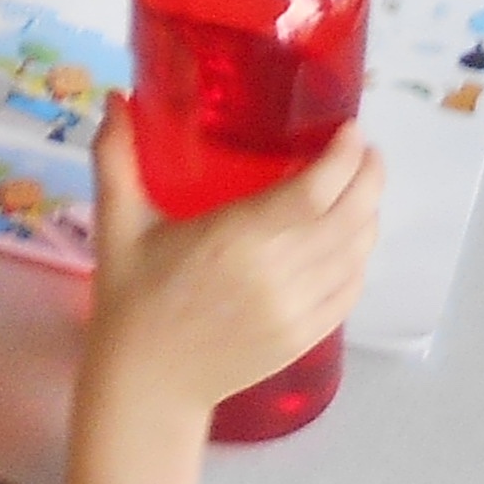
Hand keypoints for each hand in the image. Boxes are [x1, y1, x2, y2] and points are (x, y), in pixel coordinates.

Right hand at [81, 101, 379, 421]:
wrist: (147, 384)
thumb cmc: (130, 299)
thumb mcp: (116, 224)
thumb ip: (114, 157)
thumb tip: (114, 99)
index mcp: (235, 238)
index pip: (314, 192)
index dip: (343, 158)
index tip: (350, 130)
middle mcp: (276, 274)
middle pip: (349, 218)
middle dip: (369, 178)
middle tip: (366, 150)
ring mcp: (296, 311)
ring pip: (356, 254)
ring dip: (368, 215)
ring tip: (362, 188)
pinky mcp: (304, 339)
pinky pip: (350, 292)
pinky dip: (360, 260)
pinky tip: (353, 240)